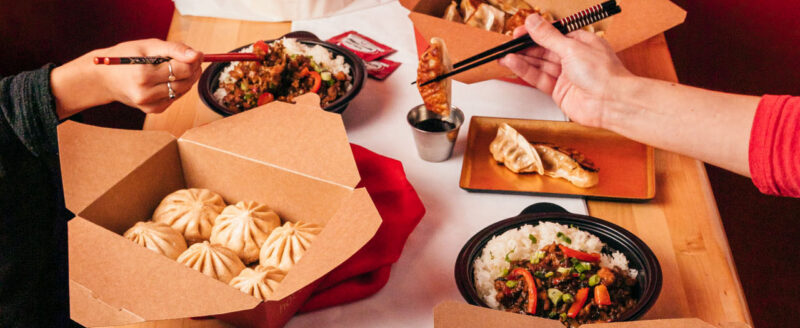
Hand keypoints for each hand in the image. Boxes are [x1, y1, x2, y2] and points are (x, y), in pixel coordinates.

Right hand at [94, 39, 203, 112]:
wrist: (104, 78)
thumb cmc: (125, 57)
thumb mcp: (148, 46)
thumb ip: (174, 49)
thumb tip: (197, 55)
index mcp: (144, 74)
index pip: (182, 69)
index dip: (194, 60)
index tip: (196, 53)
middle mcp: (146, 93)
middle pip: (185, 82)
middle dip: (193, 69)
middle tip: (193, 59)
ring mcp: (149, 104)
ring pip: (183, 90)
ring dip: (188, 78)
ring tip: (180, 66)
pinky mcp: (153, 110)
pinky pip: (175, 97)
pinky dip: (178, 87)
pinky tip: (170, 78)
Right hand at [498, 14, 632, 127]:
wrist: (611, 103)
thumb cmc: (603, 74)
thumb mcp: (571, 48)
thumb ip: (548, 36)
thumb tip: (533, 21)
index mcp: (581, 42)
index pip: (553, 34)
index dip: (535, 32)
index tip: (519, 32)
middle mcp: (573, 58)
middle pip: (544, 49)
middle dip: (525, 47)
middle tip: (507, 44)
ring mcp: (566, 75)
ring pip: (539, 64)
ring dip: (522, 59)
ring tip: (504, 55)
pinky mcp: (559, 91)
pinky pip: (539, 78)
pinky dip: (526, 71)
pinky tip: (514, 64)